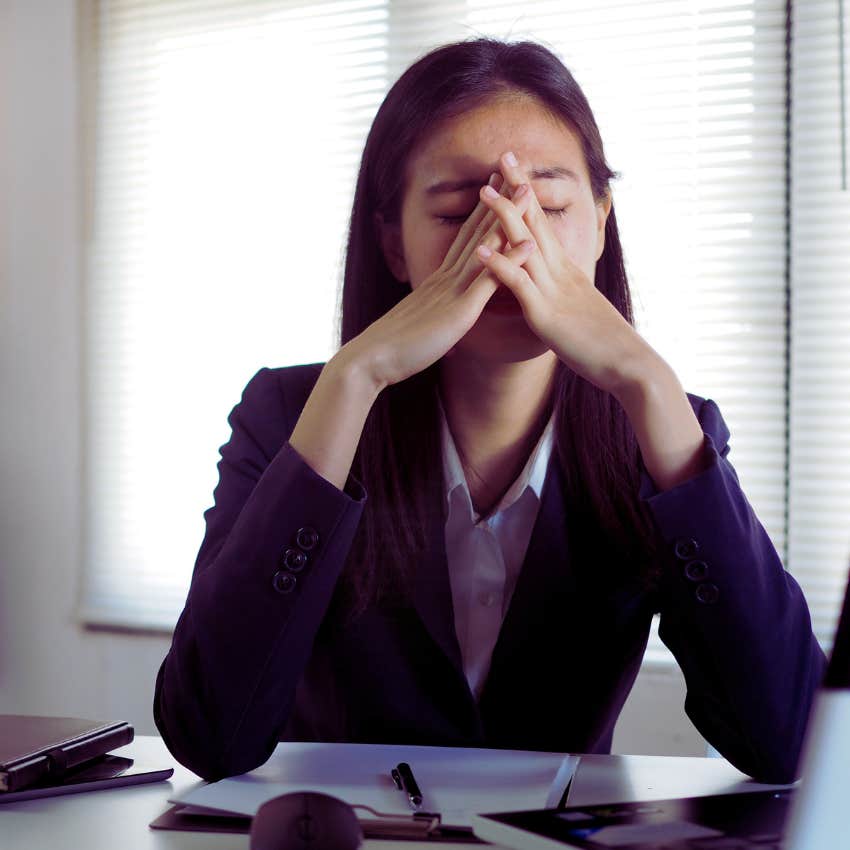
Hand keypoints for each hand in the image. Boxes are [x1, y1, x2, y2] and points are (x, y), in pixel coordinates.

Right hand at [342, 174, 536, 390]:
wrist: (372, 359)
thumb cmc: (394, 348)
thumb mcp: (420, 324)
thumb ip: (434, 314)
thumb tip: (441, 316)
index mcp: (438, 281)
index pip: (464, 239)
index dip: (481, 213)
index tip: (495, 187)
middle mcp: (445, 278)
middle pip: (476, 232)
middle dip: (498, 201)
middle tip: (516, 171)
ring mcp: (452, 291)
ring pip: (486, 247)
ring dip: (508, 218)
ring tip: (528, 192)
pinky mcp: (459, 311)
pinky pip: (489, 281)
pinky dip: (509, 260)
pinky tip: (528, 244)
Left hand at [475, 152, 650, 397]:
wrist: (629, 366)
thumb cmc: (604, 344)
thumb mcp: (581, 310)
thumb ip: (566, 294)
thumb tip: (559, 287)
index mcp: (566, 272)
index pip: (543, 226)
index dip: (528, 198)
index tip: (515, 171)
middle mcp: (560, 274)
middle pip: (535, 223)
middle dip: (518, 188)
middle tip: (503, 155)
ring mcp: (553, 292)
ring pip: (525, 246)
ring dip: (504, 216)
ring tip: (484, 190)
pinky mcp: (546, 316)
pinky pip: (520, 286)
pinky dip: (500, 265)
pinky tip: (481, 249)